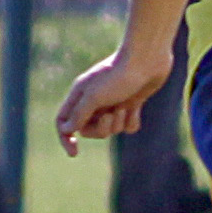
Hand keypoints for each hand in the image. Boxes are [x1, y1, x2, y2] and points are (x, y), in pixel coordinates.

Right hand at [55, 41, 170, 149]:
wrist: (147, 59)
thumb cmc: (118, 75)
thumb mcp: (94, 96)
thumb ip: (79, 114)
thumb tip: (67, 130)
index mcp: (80, 95)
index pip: (63, 121)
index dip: (66, 138)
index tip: (74, 153)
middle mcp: (94, 100)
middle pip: (89, 130)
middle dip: (101, 128)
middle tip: (111, 114)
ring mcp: (113, 103)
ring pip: (110, 130)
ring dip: (118, 122)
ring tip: (125, 105)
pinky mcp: (130, 104)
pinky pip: (128, 126)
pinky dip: (132, 119)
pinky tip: (137, 105)